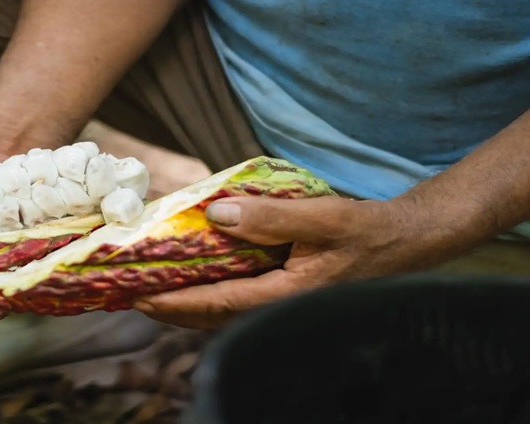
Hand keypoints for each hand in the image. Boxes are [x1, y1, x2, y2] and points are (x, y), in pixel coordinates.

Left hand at [132, 195, 430, 329]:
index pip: (216, 304)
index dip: (174, 303)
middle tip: (128, 296)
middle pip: (210, 317)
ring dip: (185, 305)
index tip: (137, 296)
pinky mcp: (284, 294)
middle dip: (168, 309)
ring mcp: (281, 303)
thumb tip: (216, 214)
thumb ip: (271, 217)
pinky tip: (193, 279)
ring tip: (149, 291)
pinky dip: (208, 294)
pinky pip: (236, 300)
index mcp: (284, 294)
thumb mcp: (323, 219)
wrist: (404, 243)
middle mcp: (277, 306)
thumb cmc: (366, 232)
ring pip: (221, 312)